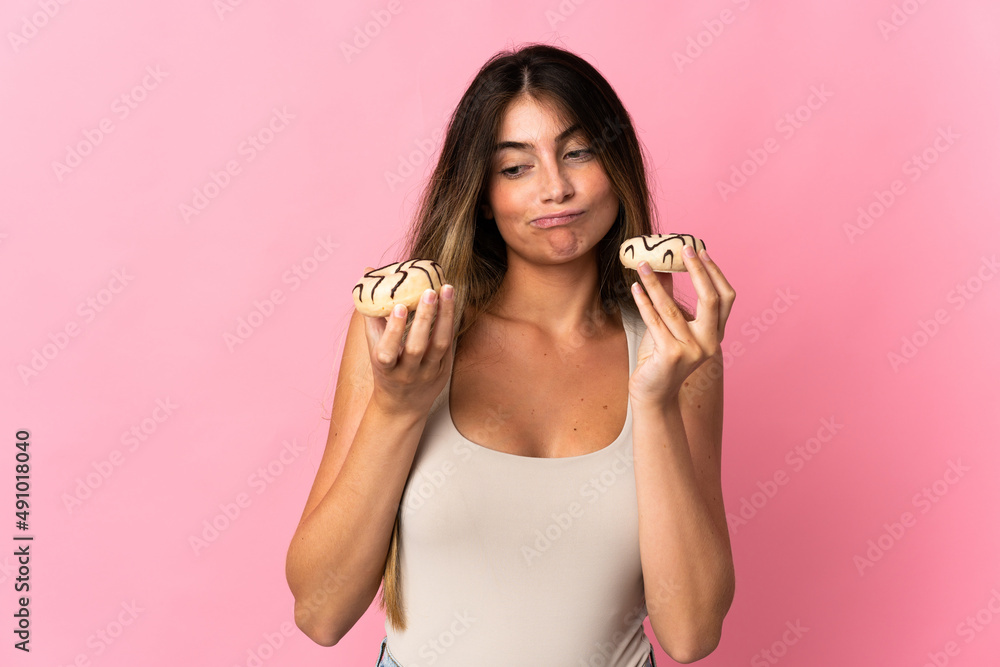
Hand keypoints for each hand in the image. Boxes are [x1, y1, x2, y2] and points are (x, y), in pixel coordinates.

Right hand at [361, 265, 455, 416]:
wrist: (402, 406)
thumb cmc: (386, 369)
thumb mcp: (374, 347)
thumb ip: (372, 314)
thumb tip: (368, 274)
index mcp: (385, 367)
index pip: (387, 351)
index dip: (394, 330)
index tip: (400, 307)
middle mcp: (407, 372)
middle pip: (417, 347)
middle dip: (424, 318)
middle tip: (430, 291)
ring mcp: (428, 373)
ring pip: (439, 345)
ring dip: (444, 316)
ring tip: (446, 290)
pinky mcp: (444, 370)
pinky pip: (449, 345)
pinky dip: (450, 323)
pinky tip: (452, 303)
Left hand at [628, 248, 734, 404]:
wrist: (652, 395)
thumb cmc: (660, 359)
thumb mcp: (670, 327)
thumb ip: (671, 301)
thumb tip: (664, 270)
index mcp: (715, 334)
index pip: (725, 298)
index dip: (714, 273)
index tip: (700, 252)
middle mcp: (709, 343)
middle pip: (711, 299)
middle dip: (698, 271)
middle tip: (684, 248)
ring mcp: (692, 350)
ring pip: (674, 308)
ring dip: (656, 283)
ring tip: (643, 265)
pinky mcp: (671, 355)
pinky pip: (655, 321)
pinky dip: (644, 302)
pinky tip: (635, 288)